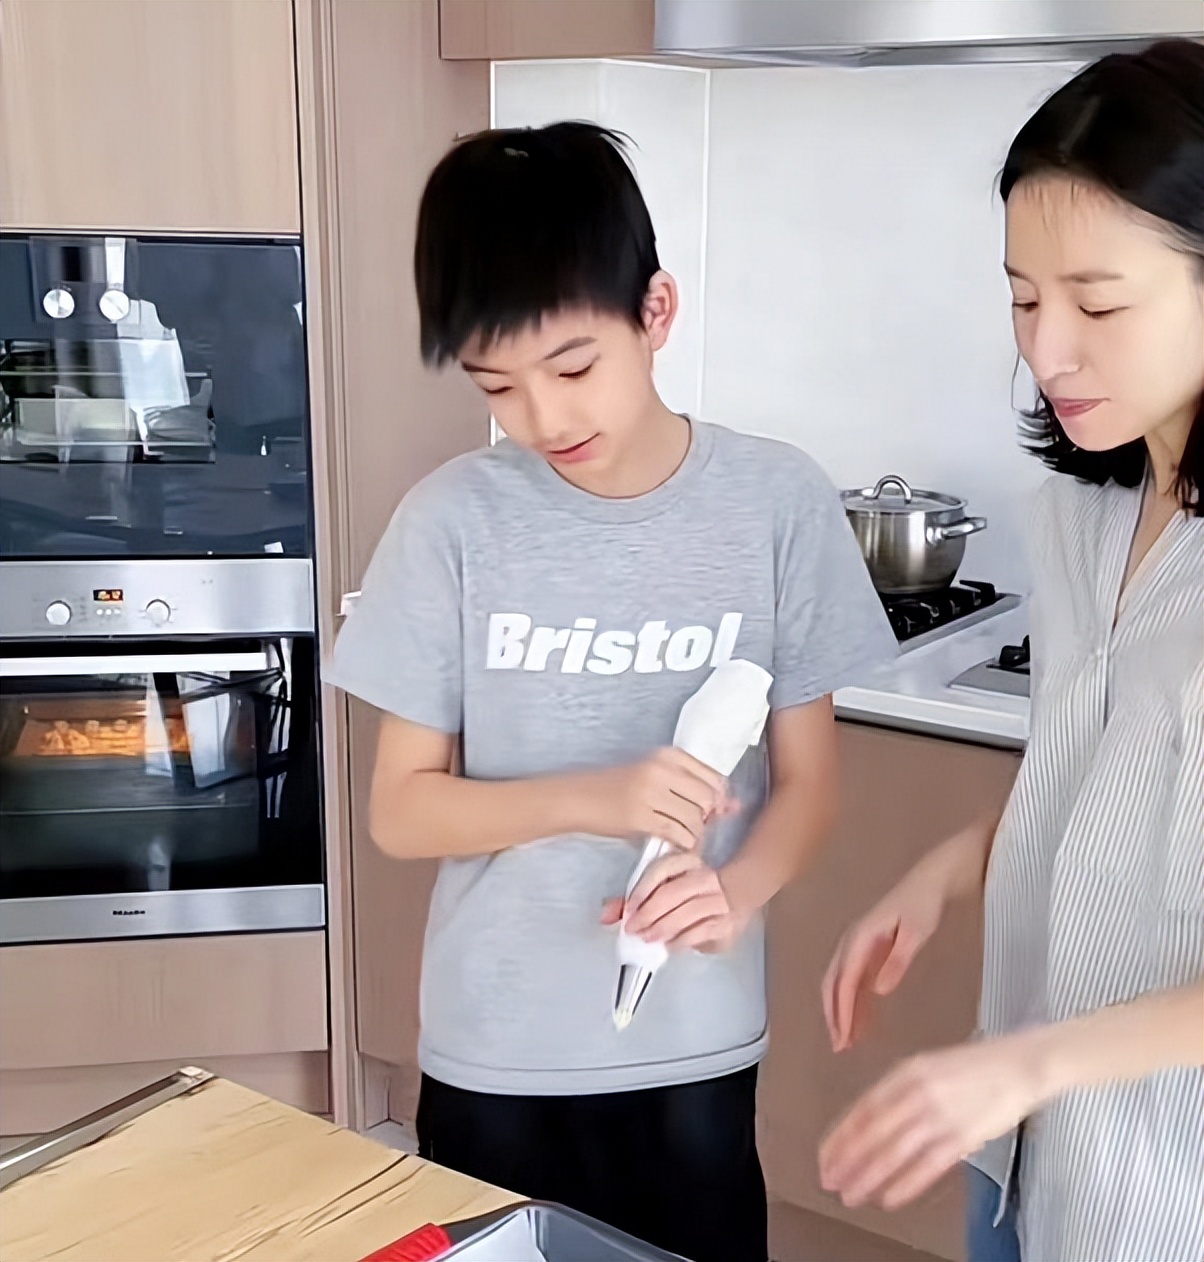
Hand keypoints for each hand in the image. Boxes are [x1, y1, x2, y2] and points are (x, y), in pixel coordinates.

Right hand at [577, 749, 736, 851]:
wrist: (580, 797)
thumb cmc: (618, 788)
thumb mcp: (654, 777)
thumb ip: (691, 788)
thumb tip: (733, 807)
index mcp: (668, 755)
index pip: (714, 777)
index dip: (718, 799)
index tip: (711, 811)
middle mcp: (661, 770)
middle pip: (708, 799)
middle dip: (707, 818)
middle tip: (695, 826)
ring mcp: (650, 793)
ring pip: (694, 818)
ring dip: (695, 834)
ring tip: (683, 836)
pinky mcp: (640, 817)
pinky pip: (677, 833)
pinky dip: (683, 843)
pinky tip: (675, 844)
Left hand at [601, 850, 751, 952]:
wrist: (735, 893)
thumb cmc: (692, 891)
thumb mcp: (666, 887)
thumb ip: (635, 899)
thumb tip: (606, 915)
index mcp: (687, 862)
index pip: (662, 870)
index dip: (643, 890)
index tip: (629, 907)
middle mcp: (704, 877)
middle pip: (673, 893)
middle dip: (649, 913)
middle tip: (633, 928)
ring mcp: (718, 900)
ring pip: (687, 914)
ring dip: (663, 928)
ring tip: (647, 938)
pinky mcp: (725, 923)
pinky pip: (701, 932)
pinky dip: (682, 941)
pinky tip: (668, 946)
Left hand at [818, 1034, 1046, 1209]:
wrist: (1020, 1065)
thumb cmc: (975, 1067)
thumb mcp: (929, 1067)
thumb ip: (901, 1092)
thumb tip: (872, 1123)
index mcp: (906, 1072)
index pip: (863, 1108)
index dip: (841, 1135)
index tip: (825, 1156)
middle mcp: (917, 1092)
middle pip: (873, 1131)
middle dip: (847, 1159)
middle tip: (828, 1180)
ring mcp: (940, 1115)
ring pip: (894, 1151)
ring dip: (869, 1176)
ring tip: (850, 1195)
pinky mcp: (964, 1136)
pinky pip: (928, 1165)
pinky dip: (906, 1184)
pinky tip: (888, 1199)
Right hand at [822, 862, 947, 1052]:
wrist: (933, 878)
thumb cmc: (924, 902)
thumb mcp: (915, 932)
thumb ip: (897, 960)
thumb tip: (878, 991)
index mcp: (860, 936)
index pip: (844, 980)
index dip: (841, 1010)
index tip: (843, 1038)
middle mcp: (853, 940)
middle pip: (833, 981)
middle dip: (833, 1014)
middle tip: (839, 1045)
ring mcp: (860, 943)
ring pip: (841, 981)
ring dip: (841, 1009)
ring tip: (848, 1040)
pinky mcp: (870, 946)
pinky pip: (854, 976)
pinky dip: (854, 999)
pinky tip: (863, 1019)